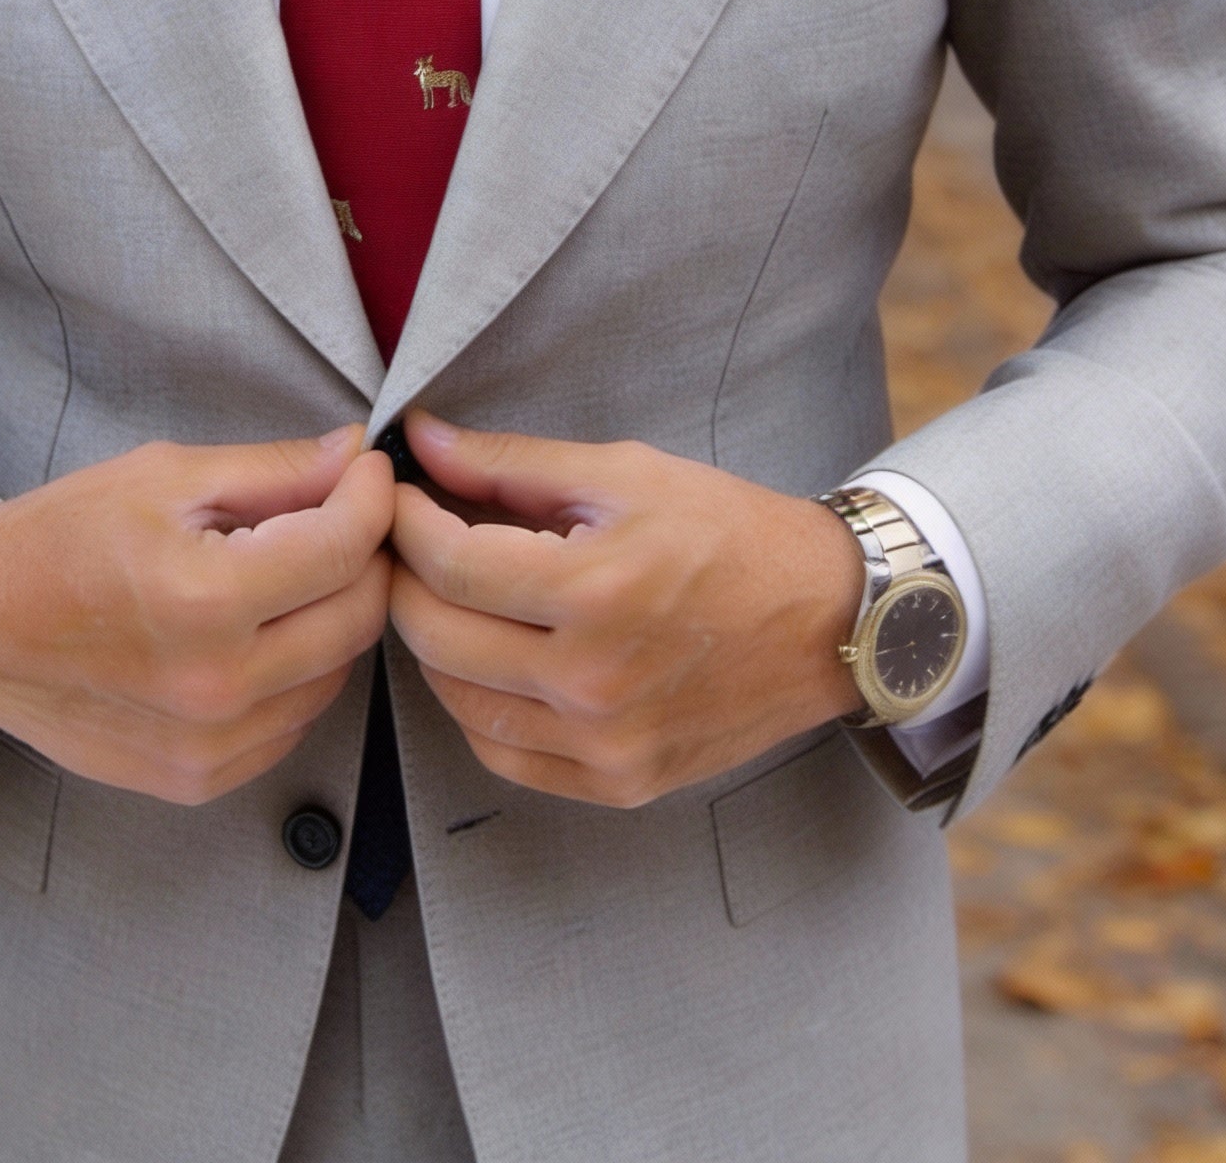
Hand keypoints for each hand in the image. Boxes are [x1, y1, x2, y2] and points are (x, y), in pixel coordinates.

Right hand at [0, 428, 394, 803]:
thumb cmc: (63, 539)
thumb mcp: (168, 477)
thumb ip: (276, 470)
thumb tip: (355, 456)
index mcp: (205, 600)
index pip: (345, 548)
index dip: (372, 497)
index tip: (366, 471)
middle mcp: (215, 686)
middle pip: (358, 616)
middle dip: (365, 554)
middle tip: (341, 515)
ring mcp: (209, 745)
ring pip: (336, 673)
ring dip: (333, 615)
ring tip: (291, 572)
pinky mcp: (200, 778)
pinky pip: (294, 721)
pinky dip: (298, 672)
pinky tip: (258, 632)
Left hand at [388, 414, 865, 807]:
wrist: (828, 619)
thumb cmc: (731, 533)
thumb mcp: (625, 473)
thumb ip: (511, 464)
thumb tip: (421, 442)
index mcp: (596, 591)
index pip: (447, 564)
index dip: (404, 523)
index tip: (397, 497)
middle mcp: (593, 682)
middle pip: (436, 637)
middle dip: (405, 580)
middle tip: (410, 543)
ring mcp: (605, 746)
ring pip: (457, 702)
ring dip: (436, 644)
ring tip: (454, 596)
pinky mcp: (618, 783)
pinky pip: (503, 755)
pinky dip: (478, 706)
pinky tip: (495, 660)